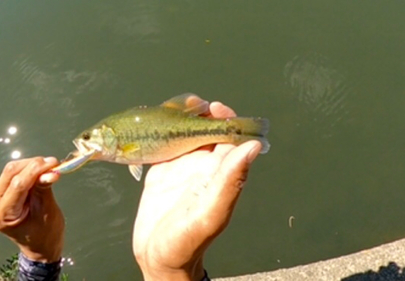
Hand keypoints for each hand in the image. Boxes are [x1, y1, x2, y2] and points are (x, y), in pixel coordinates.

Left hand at [0, 157, 63, 262]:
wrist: (41, 246)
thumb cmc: (46, 234)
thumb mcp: (47, 212)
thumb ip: (44, 189)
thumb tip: (50, 171)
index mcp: (3, 215)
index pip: (17, 185)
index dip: (36, 171)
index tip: (54, 163)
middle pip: (10, 173)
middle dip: (33, 165)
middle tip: (53, 163)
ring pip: (12, 171)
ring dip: (31, 165)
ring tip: (50, 167)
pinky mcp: (3, 193)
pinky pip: (14, 175)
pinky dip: (29, 170)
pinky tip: (42, 171)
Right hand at [133, 102, 262, 280]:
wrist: (157, 256)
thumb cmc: (187, 241)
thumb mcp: (210, 212)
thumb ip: (231, 181)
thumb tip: (253, 146)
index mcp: (221, 173)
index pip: (230, 137)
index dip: (225, 119)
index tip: (213, 107)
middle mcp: (204, 166)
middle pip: (207, 130)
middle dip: (199, 113)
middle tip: (184, 104)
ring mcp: (182, 166)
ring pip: (185, 133)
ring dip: (179, 119)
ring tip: (166, 109)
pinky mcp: (161, 170)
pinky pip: (164, 143)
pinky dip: (160, 130)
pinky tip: (151, 122)